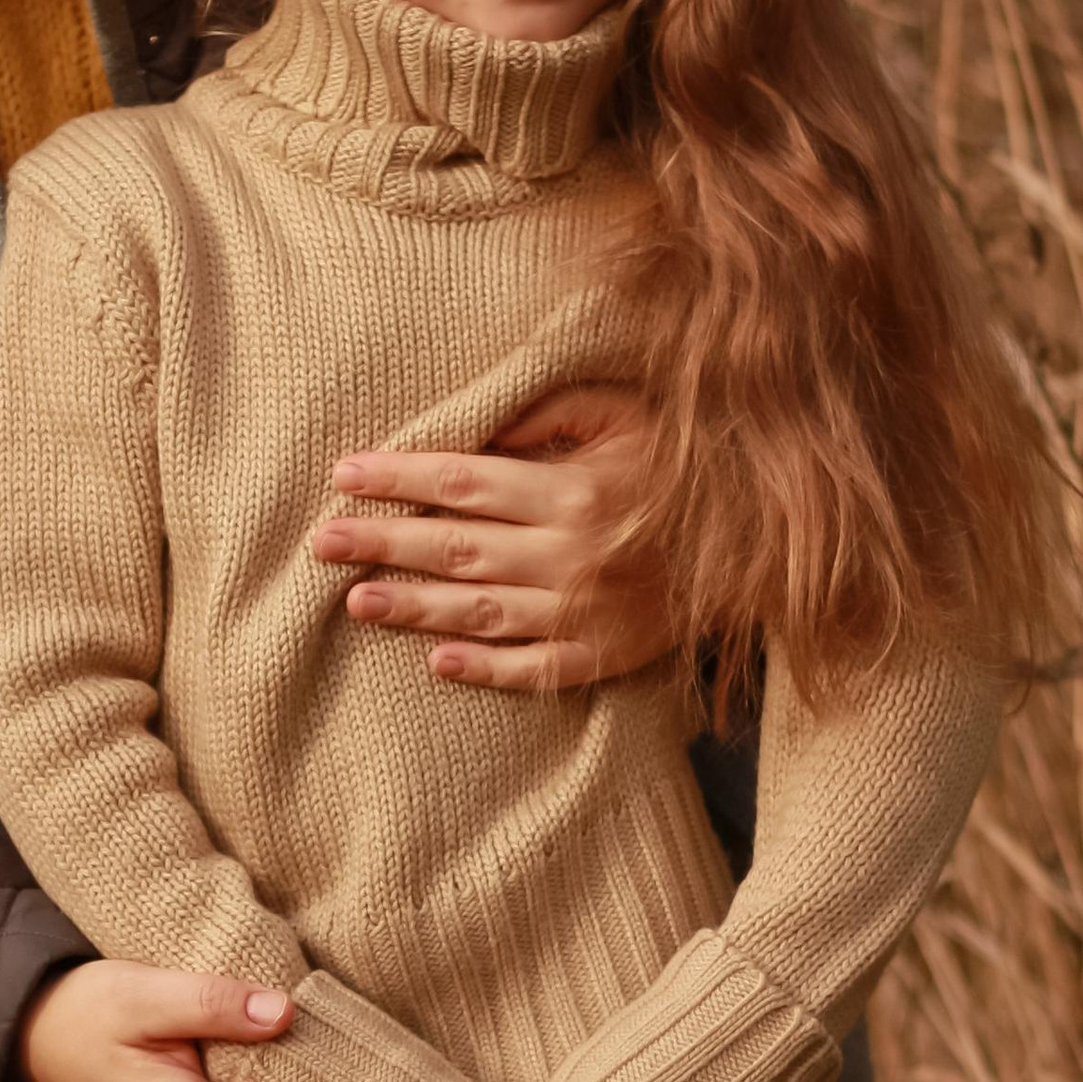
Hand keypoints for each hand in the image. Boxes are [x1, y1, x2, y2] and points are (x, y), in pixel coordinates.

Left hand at [310, 383, 671, 691]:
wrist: (761, 543)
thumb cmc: (679, 465)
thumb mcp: (624, 414)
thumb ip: (549, 412)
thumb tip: (476, 428)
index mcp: (572, 490)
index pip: (462, 481)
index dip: (398, 478)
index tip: (344, 474)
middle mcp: (571, 555)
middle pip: (456, 549)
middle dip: (382, 543)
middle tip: (321, 541)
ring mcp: (586, 612)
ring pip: (481, 613)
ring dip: (413, 609)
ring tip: (354, 601)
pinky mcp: (604, 655)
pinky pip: (533, 668)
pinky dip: (484, 669)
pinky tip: (436, 663)